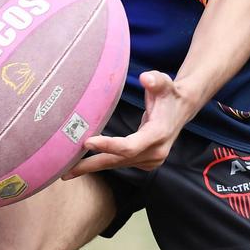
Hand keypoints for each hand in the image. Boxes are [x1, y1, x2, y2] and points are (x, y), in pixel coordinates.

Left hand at [64, 70, 188, 177]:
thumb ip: (155, 80)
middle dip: (93, 164)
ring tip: (69, 170)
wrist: (181, 108)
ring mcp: (151, 160)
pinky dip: (105, 161)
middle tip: (67, 170)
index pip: (129, 146)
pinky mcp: (146, 161)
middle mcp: (155, 152)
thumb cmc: (169, 93)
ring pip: (118, 164)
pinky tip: (87, 162)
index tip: (87, 141)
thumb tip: (145, 78)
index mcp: (158, 135)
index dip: (108, 145)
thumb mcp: (164, 82)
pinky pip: (121, 163)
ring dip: (95, 165)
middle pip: (119, 161)